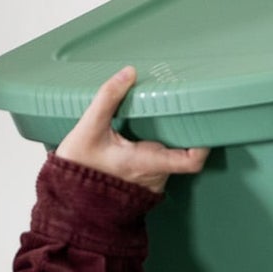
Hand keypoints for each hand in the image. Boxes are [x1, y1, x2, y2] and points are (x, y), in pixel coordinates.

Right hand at [55, 66, 208, 194]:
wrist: (68, 198)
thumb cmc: (77, 168)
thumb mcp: (88, 129)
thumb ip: (108, 99)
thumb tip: (129, 73)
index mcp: (147, 162)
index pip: (190, 161)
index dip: (204, 142)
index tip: (204, 120)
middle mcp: (156, 175)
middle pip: (184, 151)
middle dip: (184, 128)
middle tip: (182, 104)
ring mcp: (153, 181)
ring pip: (173, 156)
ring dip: (170, 137)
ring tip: (165, 112)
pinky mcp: (146, 182)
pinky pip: (162, 162)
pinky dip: (160, 146)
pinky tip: (150, 129)